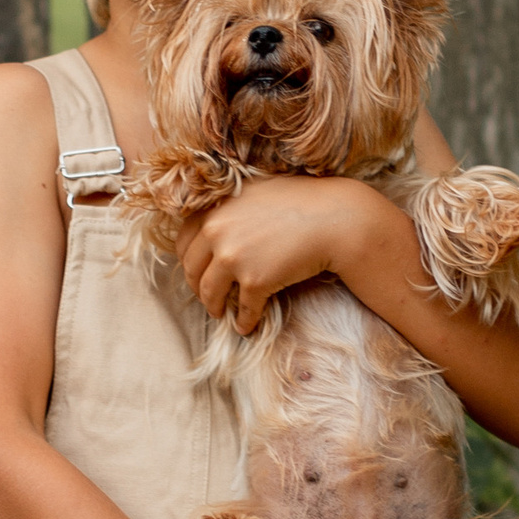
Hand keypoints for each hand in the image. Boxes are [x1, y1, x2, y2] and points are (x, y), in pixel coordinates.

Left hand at [179, 177, 368, 336]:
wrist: (335, 219)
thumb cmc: (300, 201)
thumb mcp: (254, 191)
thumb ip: (227, 207)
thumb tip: (210, 228)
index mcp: (212, 209)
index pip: (183, 242)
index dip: (189, 262)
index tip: (198, 272)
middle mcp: (216, 231)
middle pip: (192, 270)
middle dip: (198, 288)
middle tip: (209, 297)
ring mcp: (233, 257)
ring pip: (210, 293)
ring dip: (214, 307)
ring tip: (221, 313)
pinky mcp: (254, 281)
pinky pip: (242, 309)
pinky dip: (244, 321)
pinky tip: (246, 326)